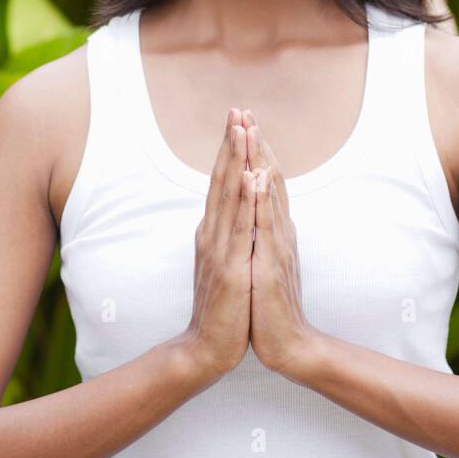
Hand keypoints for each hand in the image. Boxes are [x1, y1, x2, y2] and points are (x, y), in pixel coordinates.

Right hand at [179, 109, 255, 380]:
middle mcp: (211, 234)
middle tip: (236, 109)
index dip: (229, 150)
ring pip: (228, 196)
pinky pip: (239, 227)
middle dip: (230, 143)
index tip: (238, 118)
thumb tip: (233, 211)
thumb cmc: (223, 307)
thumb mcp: (225, 263)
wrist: (208, 348)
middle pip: (222, 179)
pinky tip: (250, 177)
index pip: (221, 182)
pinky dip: (245, 200)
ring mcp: (218, 250)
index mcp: (213, 232)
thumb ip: (227, 235)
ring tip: (242, 131)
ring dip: (236, 161)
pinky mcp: (230, 268)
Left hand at [242, 110, 319, 381]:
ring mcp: (277, 246)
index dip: (254, 151)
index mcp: (274, 230)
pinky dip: (261, 200)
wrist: (288, 344)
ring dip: (259, 161)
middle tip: (245, 112)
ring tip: (251, 131)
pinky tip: (256, 179)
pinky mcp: (272, 265)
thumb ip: (262, 235)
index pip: (264, 182)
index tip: (242, 122)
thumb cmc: (271, 305)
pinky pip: (266, 226)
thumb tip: (254, 209)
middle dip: (256, 145)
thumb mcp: (263, 261)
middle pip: (269, 179)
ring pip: (268, 195)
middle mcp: (279, 231)